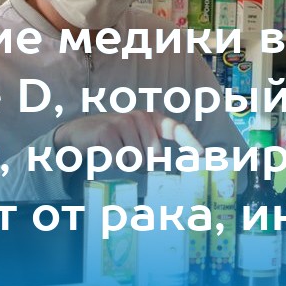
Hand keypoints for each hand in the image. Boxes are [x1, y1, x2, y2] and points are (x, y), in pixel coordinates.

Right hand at [53, 111, 202, 160]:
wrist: (82, 132)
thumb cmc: (116, 139)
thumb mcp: (137, 140)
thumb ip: (154, 149)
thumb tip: (170, 169)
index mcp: (151, 118)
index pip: (176, 128)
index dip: (191, 142)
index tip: (202, 156)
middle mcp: (140, 116)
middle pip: (155, 156)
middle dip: (143, 164)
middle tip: (128, 154)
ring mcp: (123, 122)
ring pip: (137, 161)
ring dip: (126, 164)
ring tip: (116, 152)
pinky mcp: (107, 132)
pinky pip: (120, 160)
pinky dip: (114, 163)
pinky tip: (107, 153)